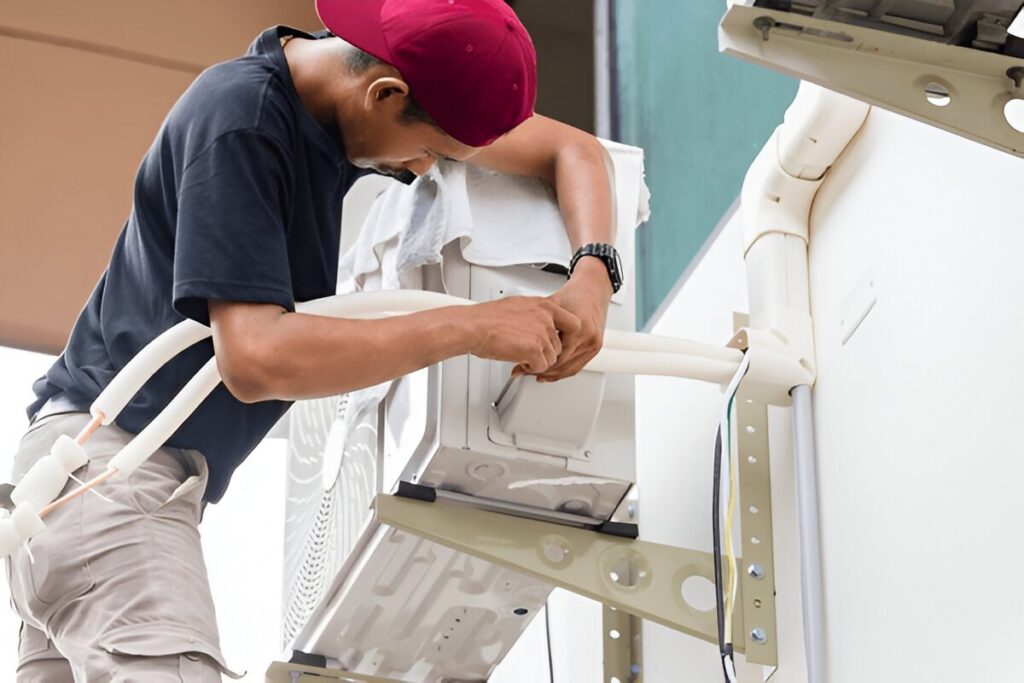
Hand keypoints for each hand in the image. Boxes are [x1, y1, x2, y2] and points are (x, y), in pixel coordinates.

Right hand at [466, 296, 580, 374]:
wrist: (472, 327)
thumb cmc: (486, 318)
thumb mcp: (517, 306)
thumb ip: (533, 314)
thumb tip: (537, 321)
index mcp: (543, 306)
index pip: (572, 323)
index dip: (565, 337)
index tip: (559, 342)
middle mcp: (545, 318)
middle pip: (559, 345)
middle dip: (545, 352)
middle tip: (529, 353)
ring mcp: (541, 334)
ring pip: (551, 357)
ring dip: (537, 361)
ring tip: (520, 357)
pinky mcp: (534, 350)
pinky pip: (541, 366)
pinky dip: (530, 368)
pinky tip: (519, 362)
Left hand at [533, 256, 611, 380]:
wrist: (593, 288)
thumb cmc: (574, 294)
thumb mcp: (550, 306)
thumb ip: (536, 323)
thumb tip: (514, 338)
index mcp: (577, 328)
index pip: (553, 356)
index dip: (535, 363)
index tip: (521, 365)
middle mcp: (587, 338)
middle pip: (560, 365)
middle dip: (540, 370)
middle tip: (523, 371)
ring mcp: (593, 345)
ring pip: (568, 370)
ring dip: (551, 374)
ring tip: (534, 373)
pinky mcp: (595, 348)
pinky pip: (577, 367)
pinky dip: (562, 372)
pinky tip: (549, 373)